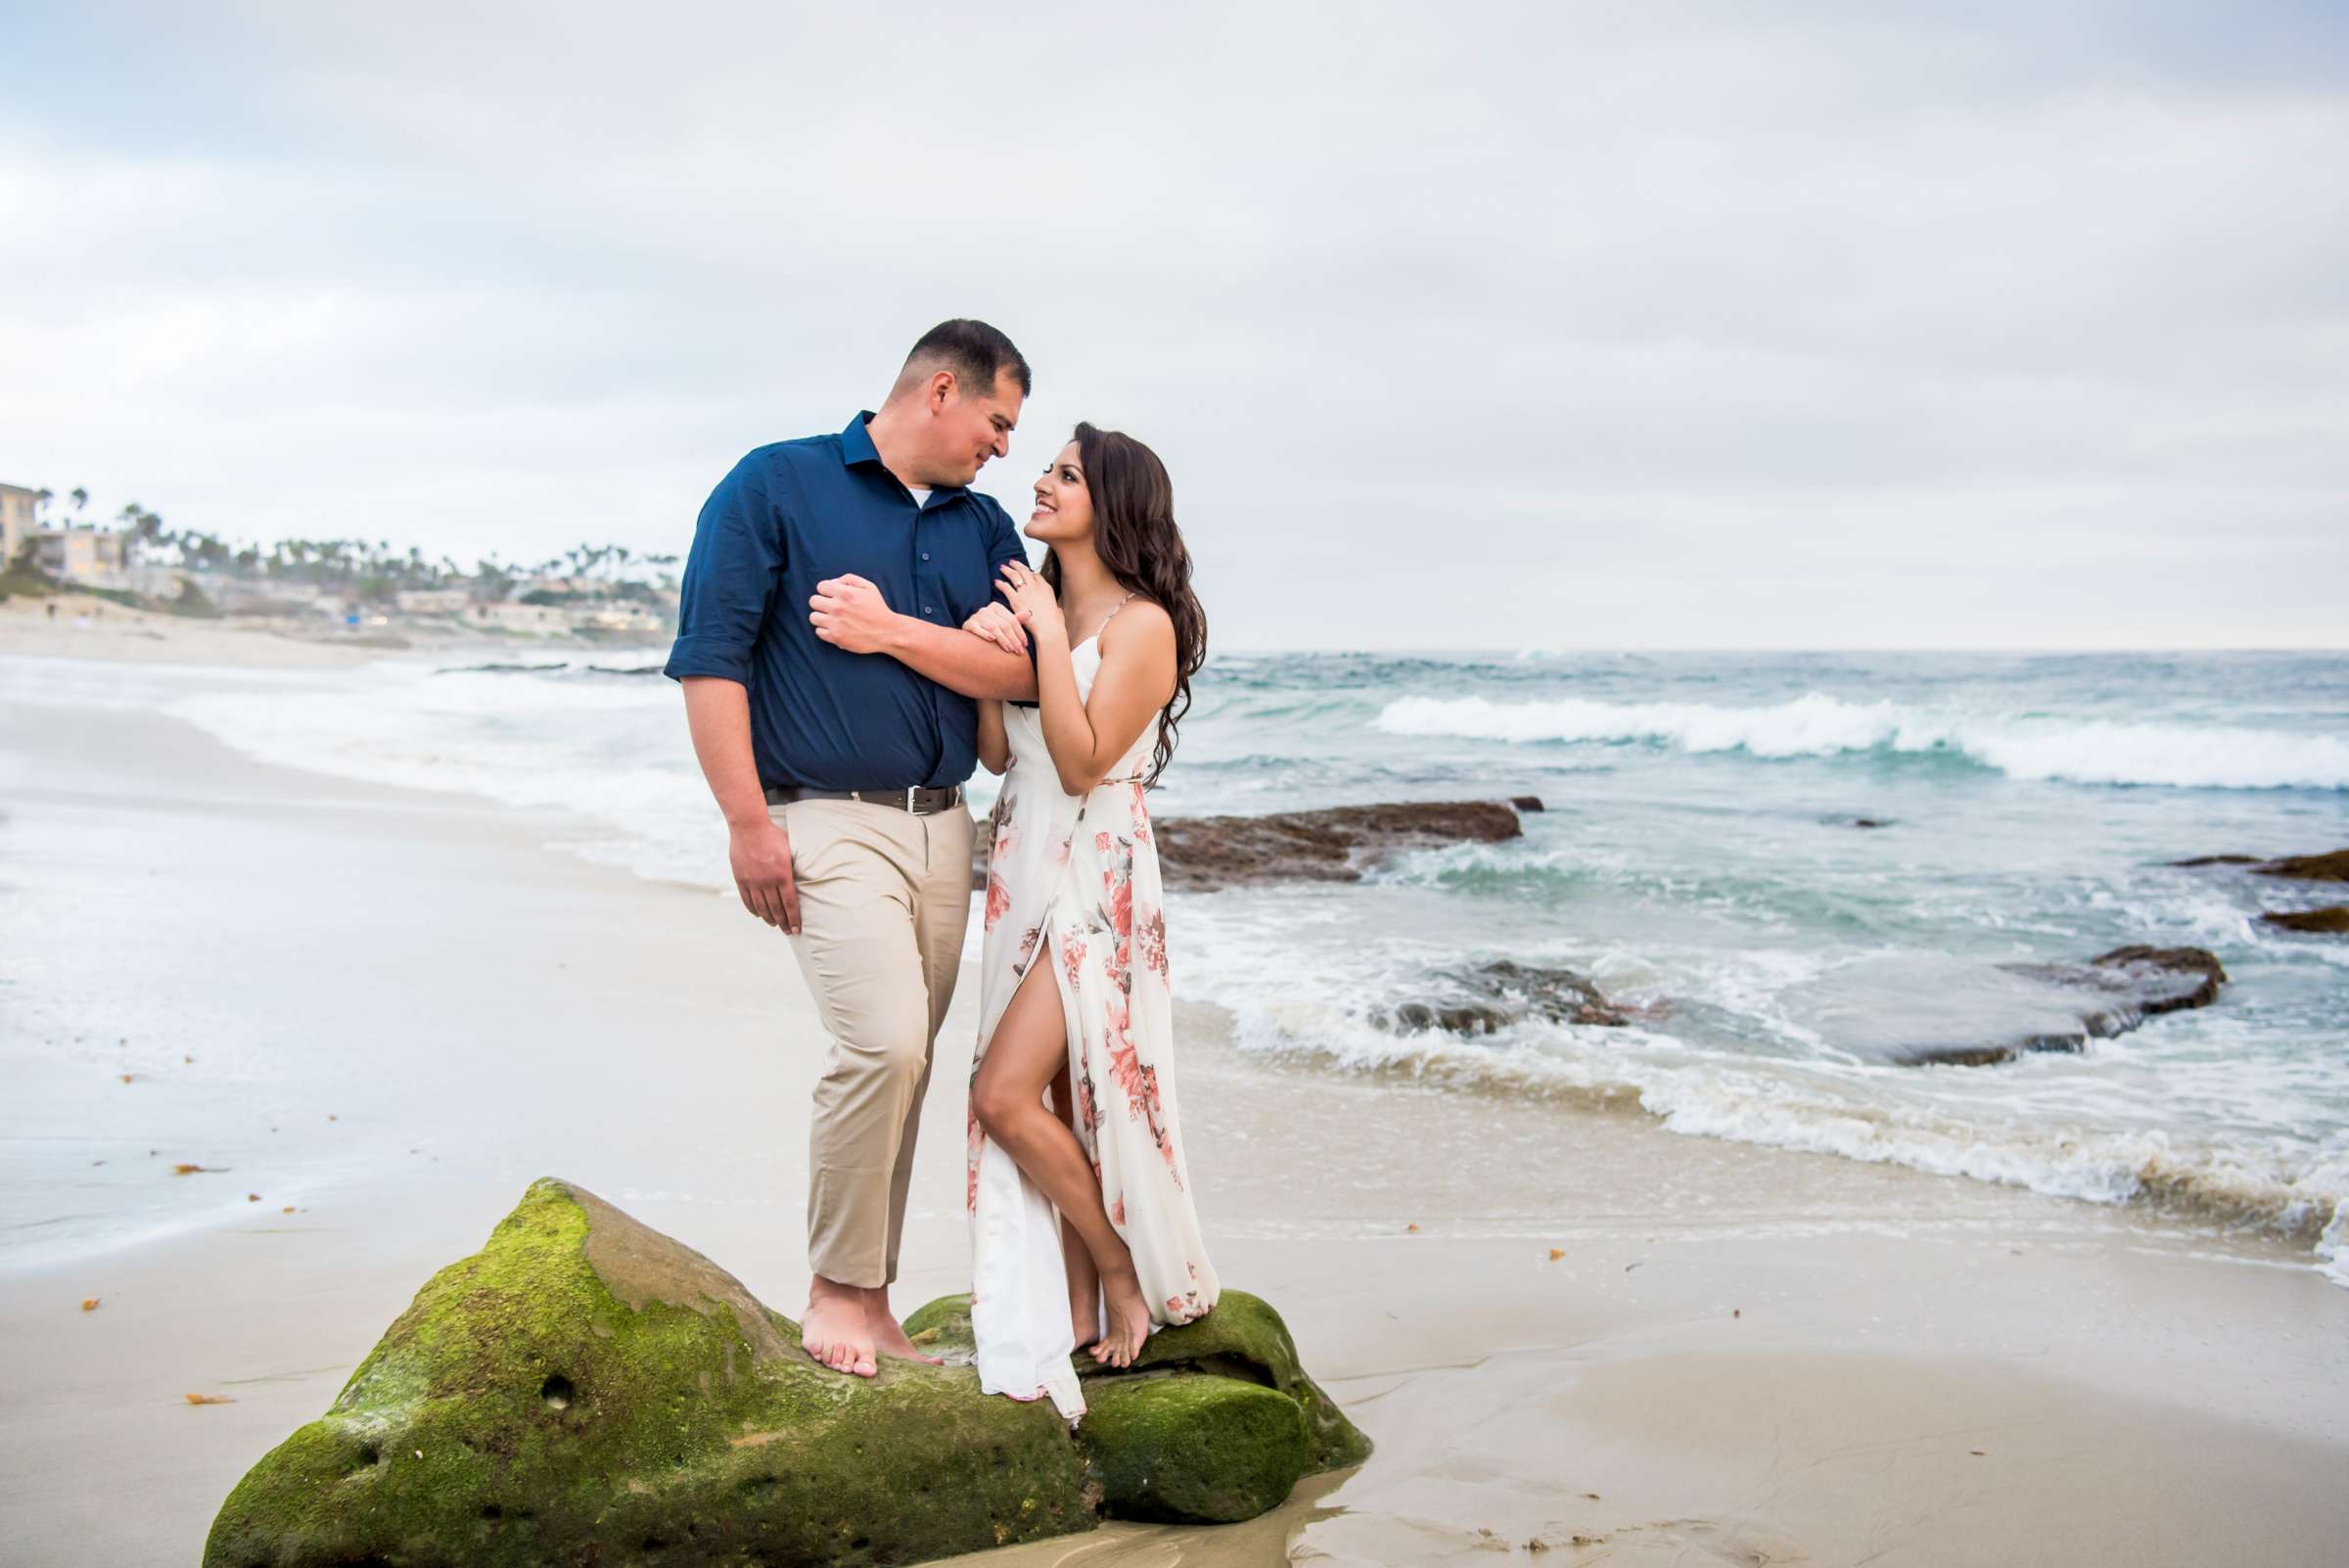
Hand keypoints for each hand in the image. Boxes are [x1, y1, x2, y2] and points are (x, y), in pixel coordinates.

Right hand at [730, 816, 800, 933]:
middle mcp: (767, 881)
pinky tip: (759, 915)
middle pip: (776, 909)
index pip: (790, 904)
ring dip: (769, 918)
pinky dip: (753, 909)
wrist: (749, 827)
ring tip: (775, 925)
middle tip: (788, 932)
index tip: (797, 929)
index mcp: (782, 875)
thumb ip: (793, 868)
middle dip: (783, 922)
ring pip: (761, 907)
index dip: (794, 918)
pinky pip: (747, 899)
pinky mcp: (741, 879)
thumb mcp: (789, 850)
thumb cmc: (773, 836)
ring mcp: (752, 881)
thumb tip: (801, 880)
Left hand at [809, 574, 899, 654]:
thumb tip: (832, 583)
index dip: (826, 590)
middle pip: (813, 601)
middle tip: (830, 607)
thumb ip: (849, 579)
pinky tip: (835, 628)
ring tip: (831, 618)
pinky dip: (825, 630)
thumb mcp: (869, 587)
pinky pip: (818, 632)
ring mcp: (835, 623)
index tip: (832, 596)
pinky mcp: (836, 637)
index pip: (820, 587)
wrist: (886, 632)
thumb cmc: (878, 608)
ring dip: (821, 617)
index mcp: (845, 593)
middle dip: (821, 602)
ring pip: (813, 617)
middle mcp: (838, 607)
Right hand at [961, 602, 1029, 655]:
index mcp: (996, 606)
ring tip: (1009, 649)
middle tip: (1019, 651)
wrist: (968, 637)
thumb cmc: (989, 630)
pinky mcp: (968, 624)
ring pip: (993, 627)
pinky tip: (992, 640)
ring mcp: (976, 616)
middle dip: (1013, 639)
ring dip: (1003, 639)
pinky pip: (977, 629)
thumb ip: (1016, 619)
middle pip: (1004, 624)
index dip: (1020, 633)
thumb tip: (1030, 613)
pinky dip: (985, 633)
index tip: (1025, 645)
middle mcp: (986, 609)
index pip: (1012, 620)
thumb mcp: (1003, 623)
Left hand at [995, 560, 1063, 638]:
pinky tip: (996, 582)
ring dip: (1007, 570)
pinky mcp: (1016, 600)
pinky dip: (1000, 584)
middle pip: (1024, 571)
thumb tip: (1057, 610)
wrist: (1047, 627)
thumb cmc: (1053, 622)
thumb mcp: (1058, 611)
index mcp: (1045, 587)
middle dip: (1017, 565)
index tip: (1025, 571)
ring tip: (1002, 567)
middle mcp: (1035, 586)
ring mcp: (1025, 592)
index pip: (1036, 575)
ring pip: (1014, 575)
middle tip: (1011, 562)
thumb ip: (1056, 608)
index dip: (1029, 572)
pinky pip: (1006, 588)